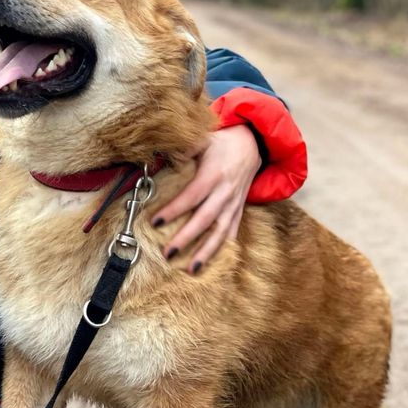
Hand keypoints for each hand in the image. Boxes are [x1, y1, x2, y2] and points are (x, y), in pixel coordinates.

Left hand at [152, 125, 260, 272]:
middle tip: (168, 253)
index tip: (155, 223)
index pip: (191, 196)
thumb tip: (162, 157)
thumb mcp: (204, 138)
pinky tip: (211, 264)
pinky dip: (222, 250)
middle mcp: (225, 192)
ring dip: (206, 253)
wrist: (253, 144)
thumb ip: (184, 148)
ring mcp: (234, 204)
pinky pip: (232, 233)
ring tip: (191, 269)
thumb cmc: (223, 142)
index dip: (173, 210)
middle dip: (186, 238)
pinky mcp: (239, 210)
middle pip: (205, 220)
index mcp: (214, 175)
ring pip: (221, 233)